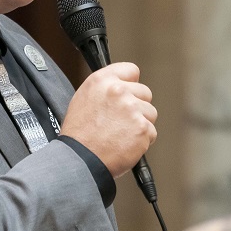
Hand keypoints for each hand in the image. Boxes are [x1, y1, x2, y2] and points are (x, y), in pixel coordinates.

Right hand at [60, 62, 156, 177]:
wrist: (80, 159)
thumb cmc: (79, 134)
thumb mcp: (83, 99)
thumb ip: (105, 89)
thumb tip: (122, 86)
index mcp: (102, 81)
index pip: (131, 70)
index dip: (131, 84)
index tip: (128, 93)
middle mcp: (118, 91)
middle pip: (145, 93)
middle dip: (137, 106)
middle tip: (120, 121)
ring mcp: (132, 109)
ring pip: (150, 113)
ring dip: (140, 124)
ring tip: (120, 134)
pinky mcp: (142, 128)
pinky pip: (151, 132)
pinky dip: (142, 141)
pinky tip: (125, 144)